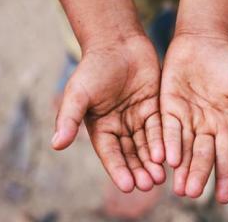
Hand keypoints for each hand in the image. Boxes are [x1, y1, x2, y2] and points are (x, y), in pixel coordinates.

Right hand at [52, 34, 164, 191]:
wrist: (117, 42)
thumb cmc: (93, 67)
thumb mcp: (79, 93)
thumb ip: (69, 118)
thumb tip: (56, 145)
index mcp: (101, 127)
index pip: (111, 154)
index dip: (118, 170)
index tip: (127, 185)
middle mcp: (120, 127)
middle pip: (131, 154)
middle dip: (139, 169)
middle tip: (149, 184)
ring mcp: (138, 118)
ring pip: (148, 144)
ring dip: (153, 161)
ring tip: (160, 177)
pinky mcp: (154, 107)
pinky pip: (160, 127)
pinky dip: (164, 141)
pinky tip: (170, 155)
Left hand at [160, 33, 227, 202]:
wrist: (203, 40)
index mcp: (225, 124)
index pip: (226, 155)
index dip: (225, 176)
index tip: (224, 199)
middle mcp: (205, 126)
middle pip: (201, 155)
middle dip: (198, 175)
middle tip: (192, 194)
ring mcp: (186, 118)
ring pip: (182, 148)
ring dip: (180, 167)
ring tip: (178, 188)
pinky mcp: (168, 107)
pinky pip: (167, 129)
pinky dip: (166, 143)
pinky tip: (163, 159)